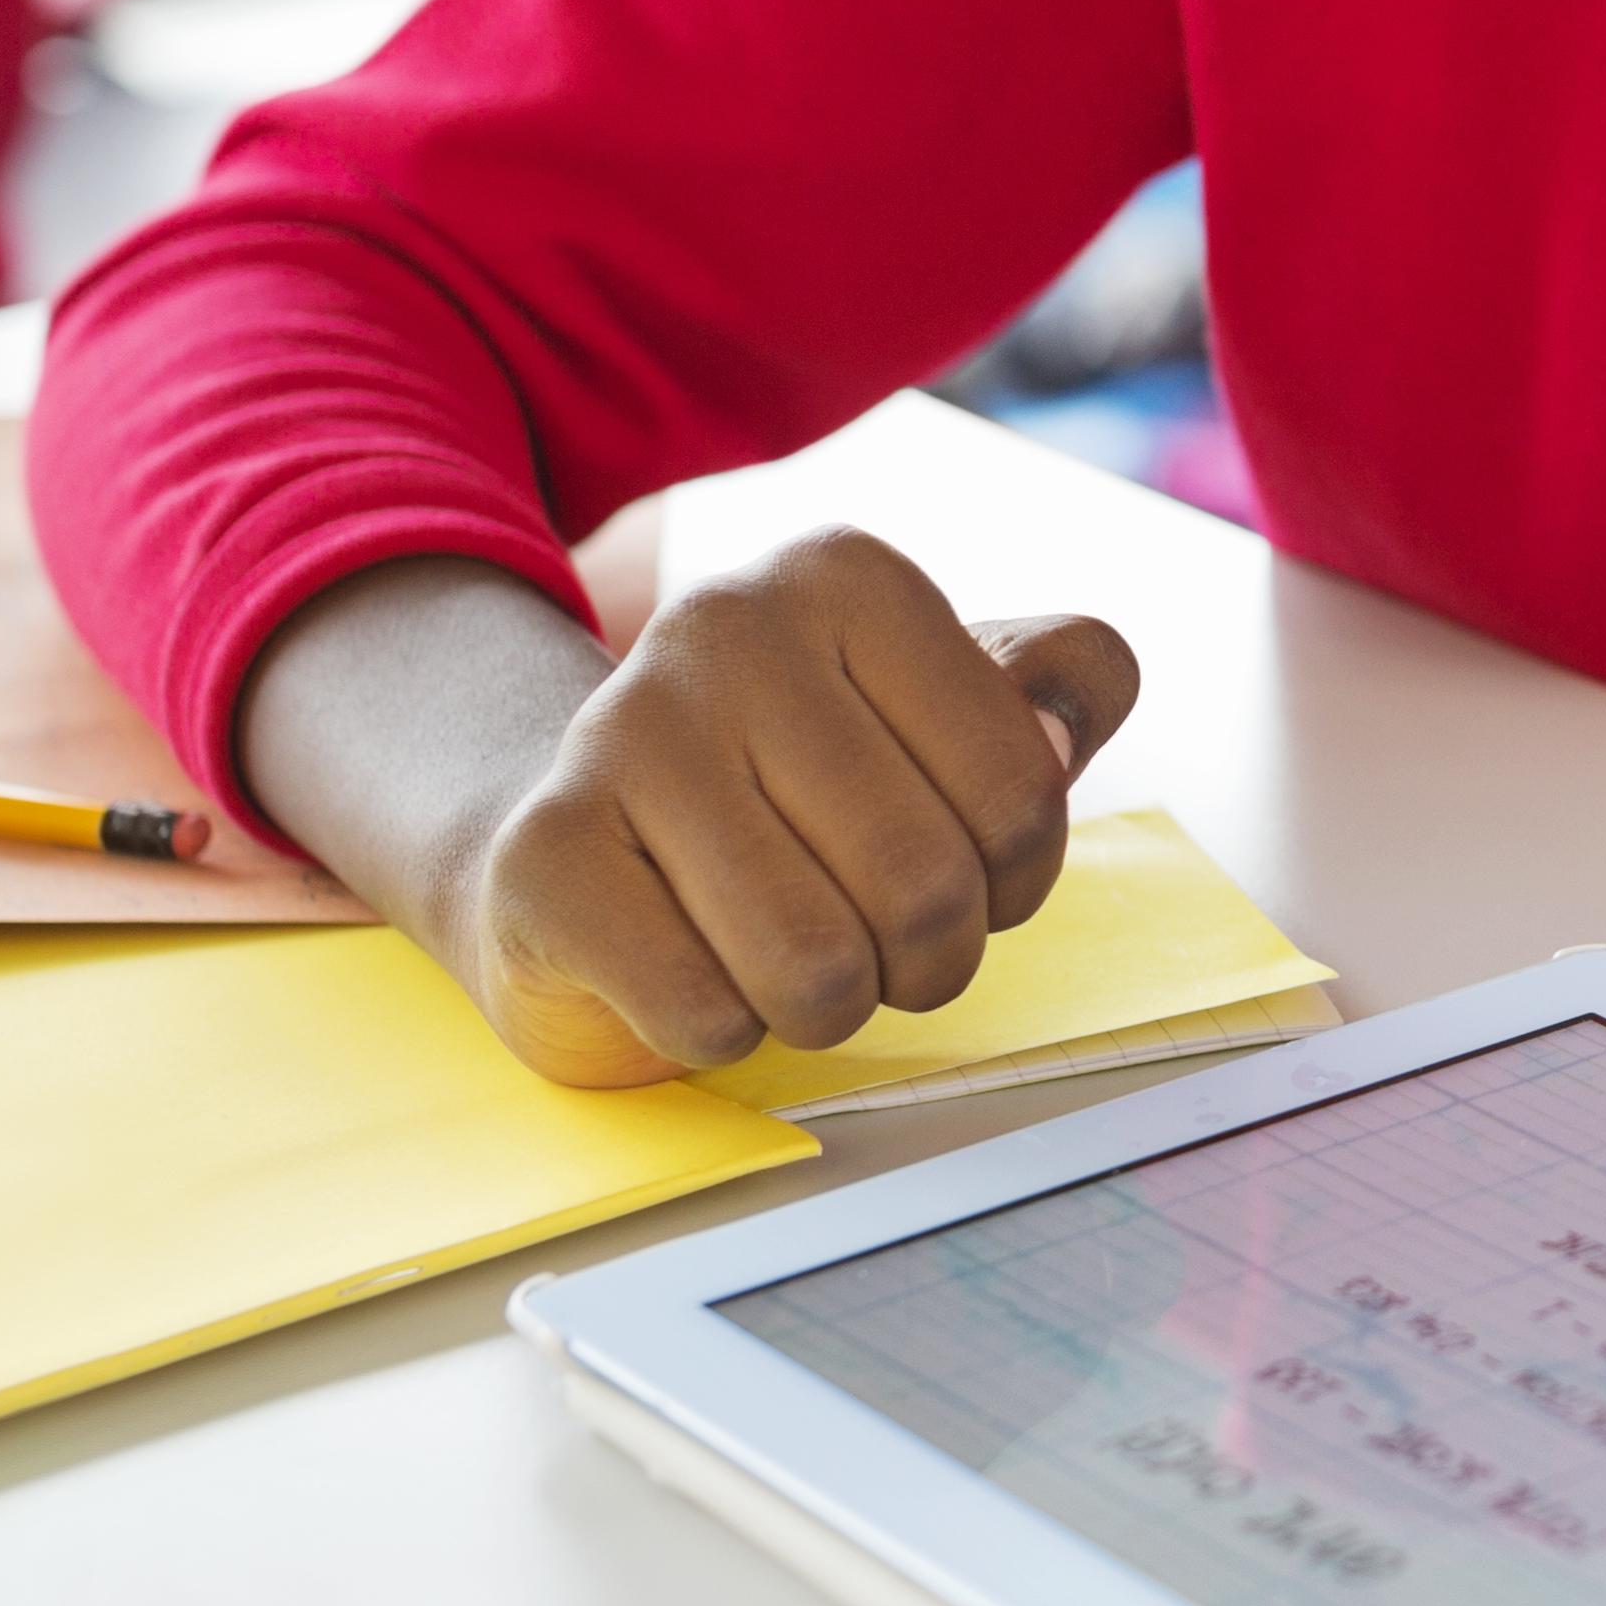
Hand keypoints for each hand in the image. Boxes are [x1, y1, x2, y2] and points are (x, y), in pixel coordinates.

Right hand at [243, 530, 1136, 1087]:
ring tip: (796, 959)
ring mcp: (618, 730)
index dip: (1017, 876)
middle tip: (884, 942)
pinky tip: (693, 964)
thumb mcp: (953, 716)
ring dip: (832, 1005)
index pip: (1022, 786)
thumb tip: (1062, 725)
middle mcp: (728, 625)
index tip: (964, 866)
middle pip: (927, 885)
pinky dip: (725, 1028)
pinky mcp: (542, 851)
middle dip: (929, 958)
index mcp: (847, 576)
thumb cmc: (809, 796)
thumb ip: (1062, 690)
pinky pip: (705, 1011)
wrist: (588, 854)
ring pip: (819, 966)